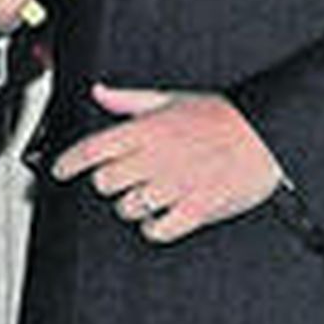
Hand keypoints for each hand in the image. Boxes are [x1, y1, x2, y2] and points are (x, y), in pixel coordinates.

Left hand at [51, 84, 282, 243]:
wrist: (264, 136)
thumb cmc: (218, 116)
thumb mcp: (169, 98)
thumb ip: (128, 99)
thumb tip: (98, 92)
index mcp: (146, 130)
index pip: (93, 148)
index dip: (69, 161)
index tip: (60, 169)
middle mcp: (156, 159)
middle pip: (105, 182)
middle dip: (106, 183)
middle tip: (117, 179)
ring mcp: (176, 187)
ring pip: (128, 208)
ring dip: (130, 205)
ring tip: (145, 195)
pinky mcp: (197, 210)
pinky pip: (159, 230)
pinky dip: (153, 228)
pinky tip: (158, 217)